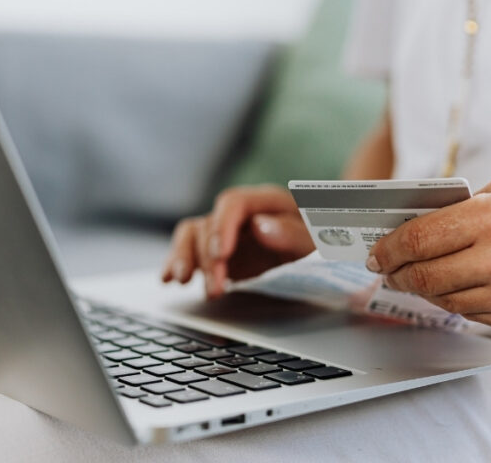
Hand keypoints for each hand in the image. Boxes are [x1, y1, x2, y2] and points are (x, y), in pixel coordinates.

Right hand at [161, 185, 314, 298]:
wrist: (323, 248)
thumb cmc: (322, 239)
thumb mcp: (318, 239)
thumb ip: (293, 233)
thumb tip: (260, 227)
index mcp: (265, 201)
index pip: (233, 203)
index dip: (222, 226)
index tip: (220, 254)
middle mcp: (239, 213)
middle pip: (209, 224)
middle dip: (207, 258)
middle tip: (216, 288)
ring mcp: (225, 232)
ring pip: (192, 235)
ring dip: (184, 258)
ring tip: (182, 282)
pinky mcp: (216, 252)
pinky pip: (189, 251)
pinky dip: (176, 263)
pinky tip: (168, 279)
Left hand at [367, 176, 490, 334]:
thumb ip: (469, 206)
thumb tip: (422, 223)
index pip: (420, 238)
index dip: (389, 248)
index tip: (376, 251)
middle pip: (425, 275)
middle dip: (397, 273)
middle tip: (386, 269)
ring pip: (446, 300)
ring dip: (424, 290)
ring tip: (415, 278)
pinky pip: (476, 316)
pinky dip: (458, 302)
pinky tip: (455, 289)